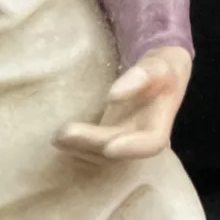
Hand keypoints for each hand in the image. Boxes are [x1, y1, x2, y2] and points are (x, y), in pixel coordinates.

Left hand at [53, 46, 191, 162]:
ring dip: (78, 148)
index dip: (131, 148)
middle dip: (91, 143)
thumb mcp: (159, 65)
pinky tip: (58, 140)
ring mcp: (123, 143)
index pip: (150, 144)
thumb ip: (141, 76)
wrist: (159, 77)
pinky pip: (92, 150)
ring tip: (56, 137)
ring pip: (101, 154)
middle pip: (118, 149)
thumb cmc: (162, 69)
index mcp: (160, 125)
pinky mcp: (108, 140)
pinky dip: (75, 146)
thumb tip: (113, 95)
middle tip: (64, 133)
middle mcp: (141, 141)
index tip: (108, 146)